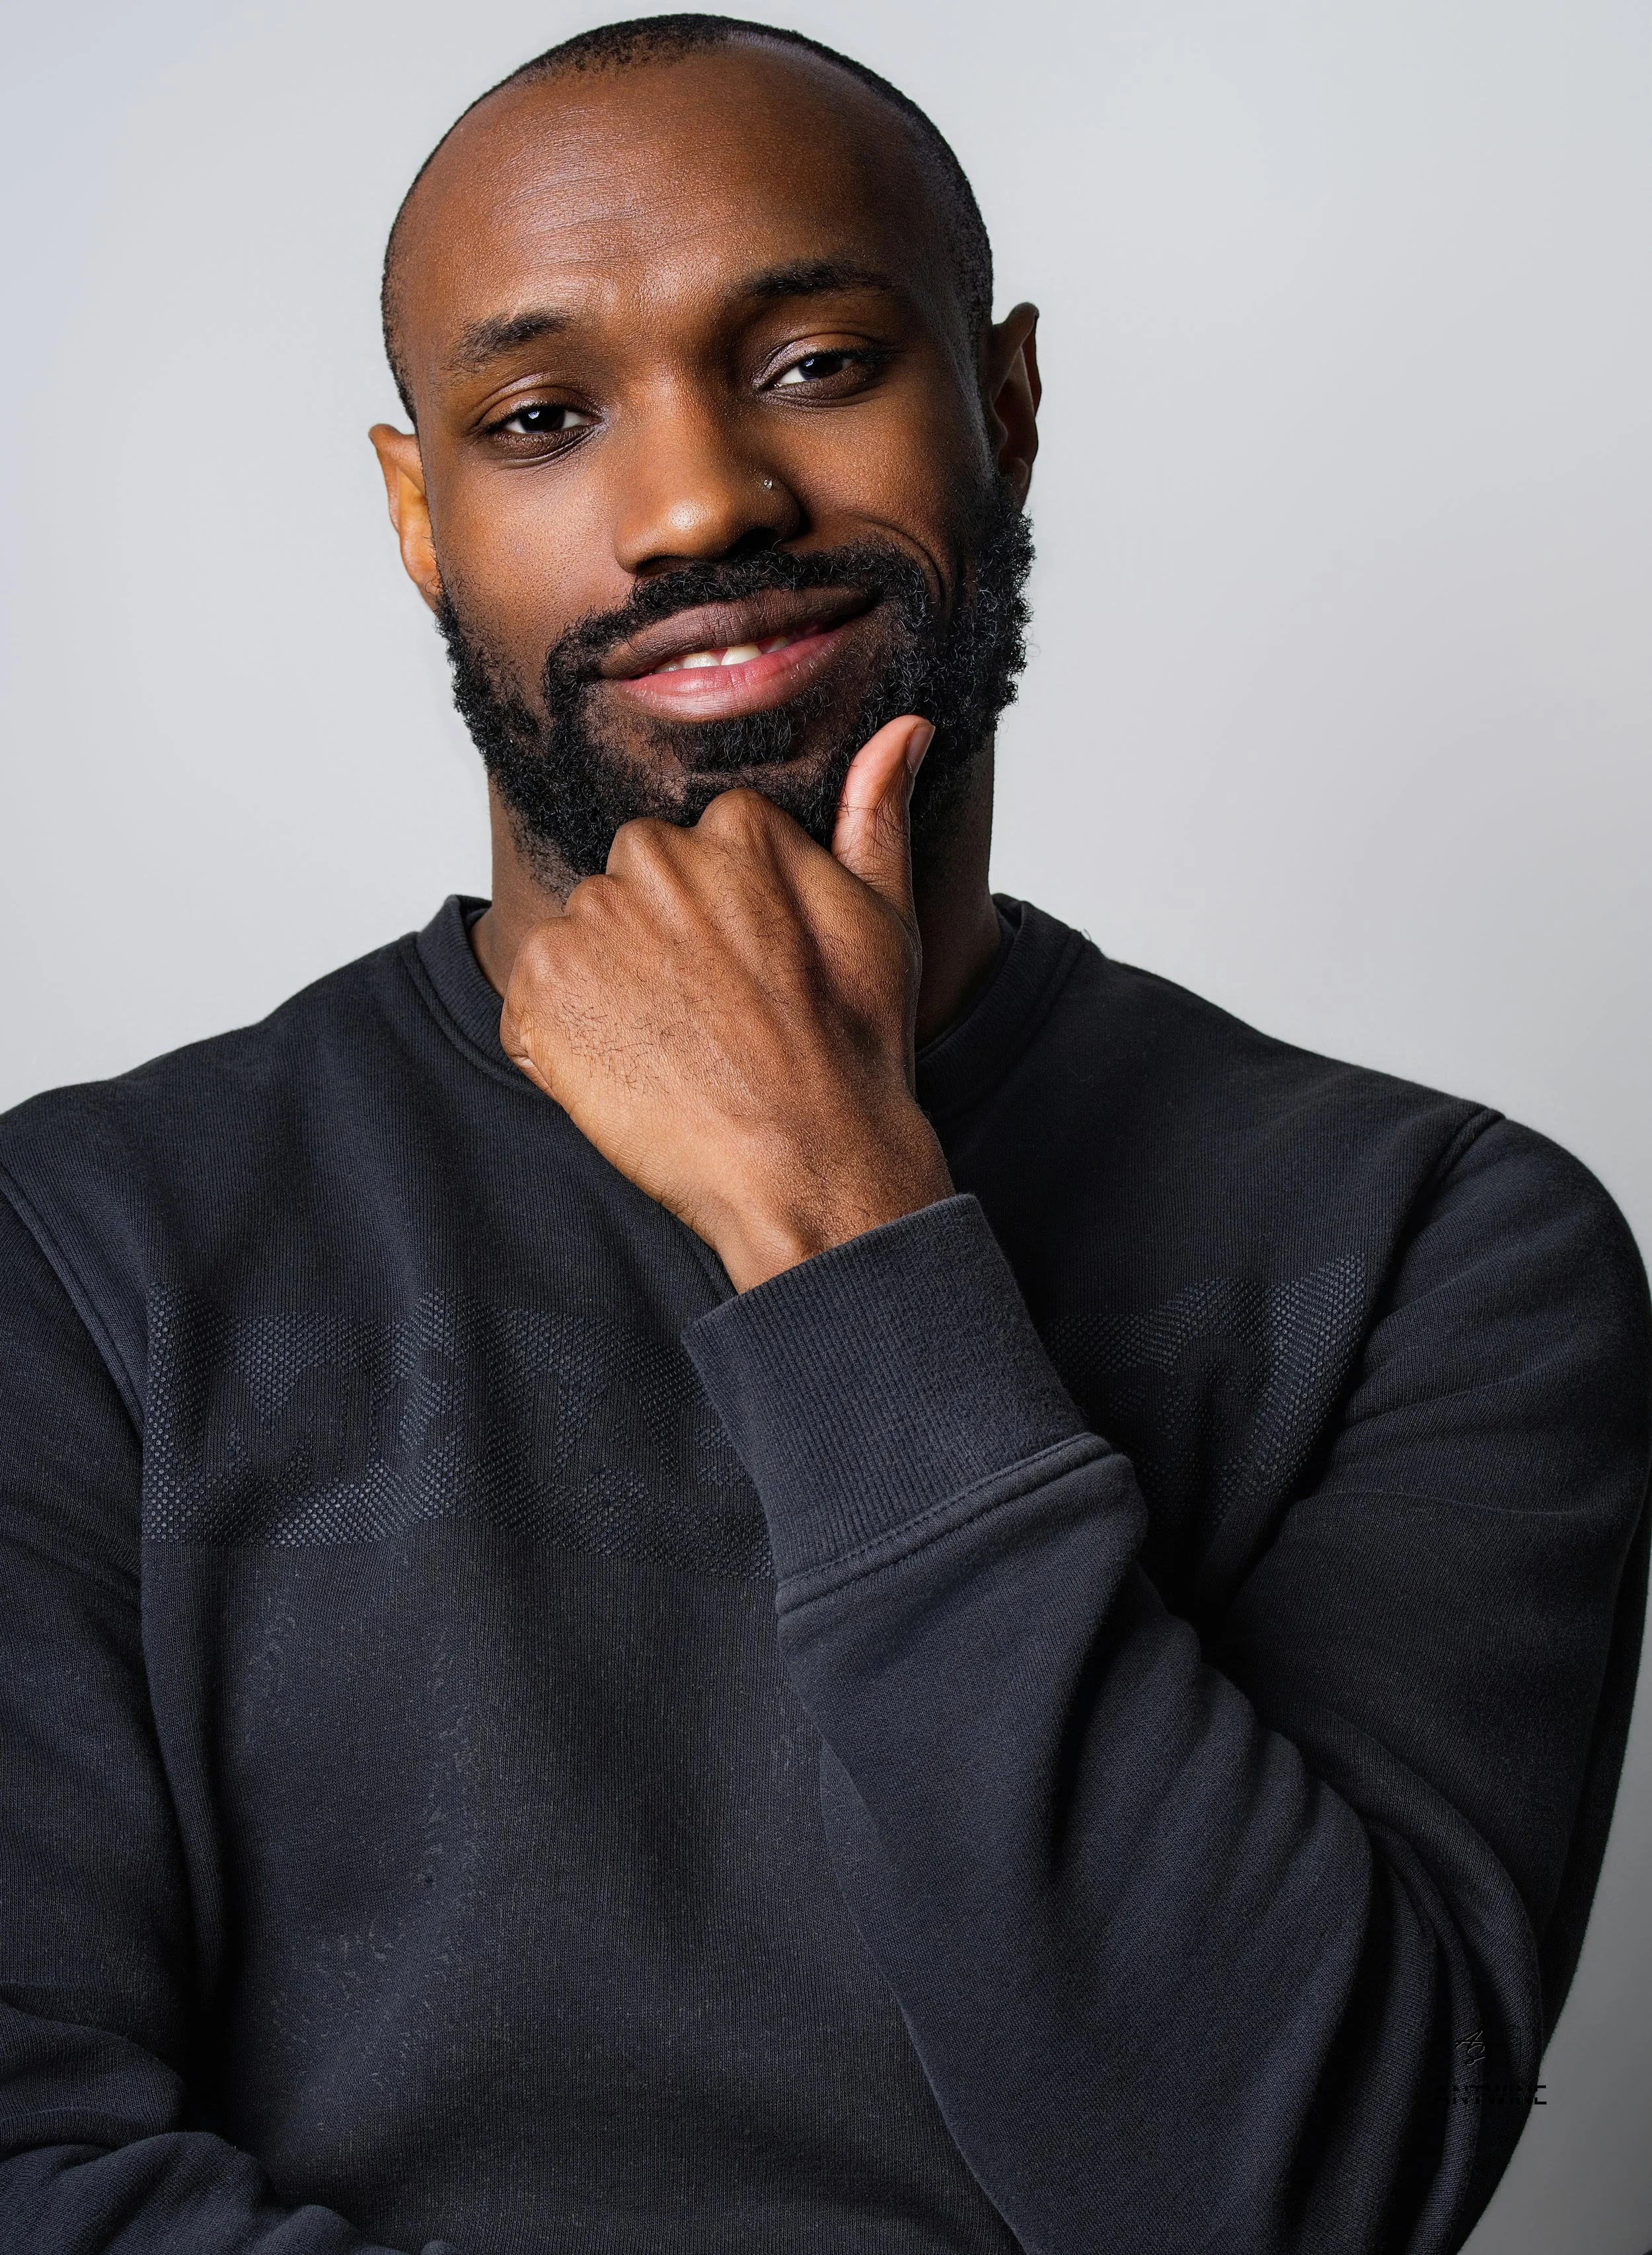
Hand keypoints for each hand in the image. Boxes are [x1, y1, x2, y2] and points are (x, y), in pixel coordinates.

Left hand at [499, 715, 954, 1290]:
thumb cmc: (855, 1050)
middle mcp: (651, 858)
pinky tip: (629, 1076)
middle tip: (713, 1020)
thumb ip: (875, 814)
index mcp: (733, 827)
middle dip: (658, 945)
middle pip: (632, 887)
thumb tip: (901, 729)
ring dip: (610, 993)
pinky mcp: (539, 994)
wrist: (810, 1165)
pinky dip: (562, 1043)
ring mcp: (589, 926)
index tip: (751, 977)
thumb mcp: (883, 920)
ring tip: (676, 1052)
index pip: (697, 850)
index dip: (722, 923)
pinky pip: (533, 1005)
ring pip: (582, 943)